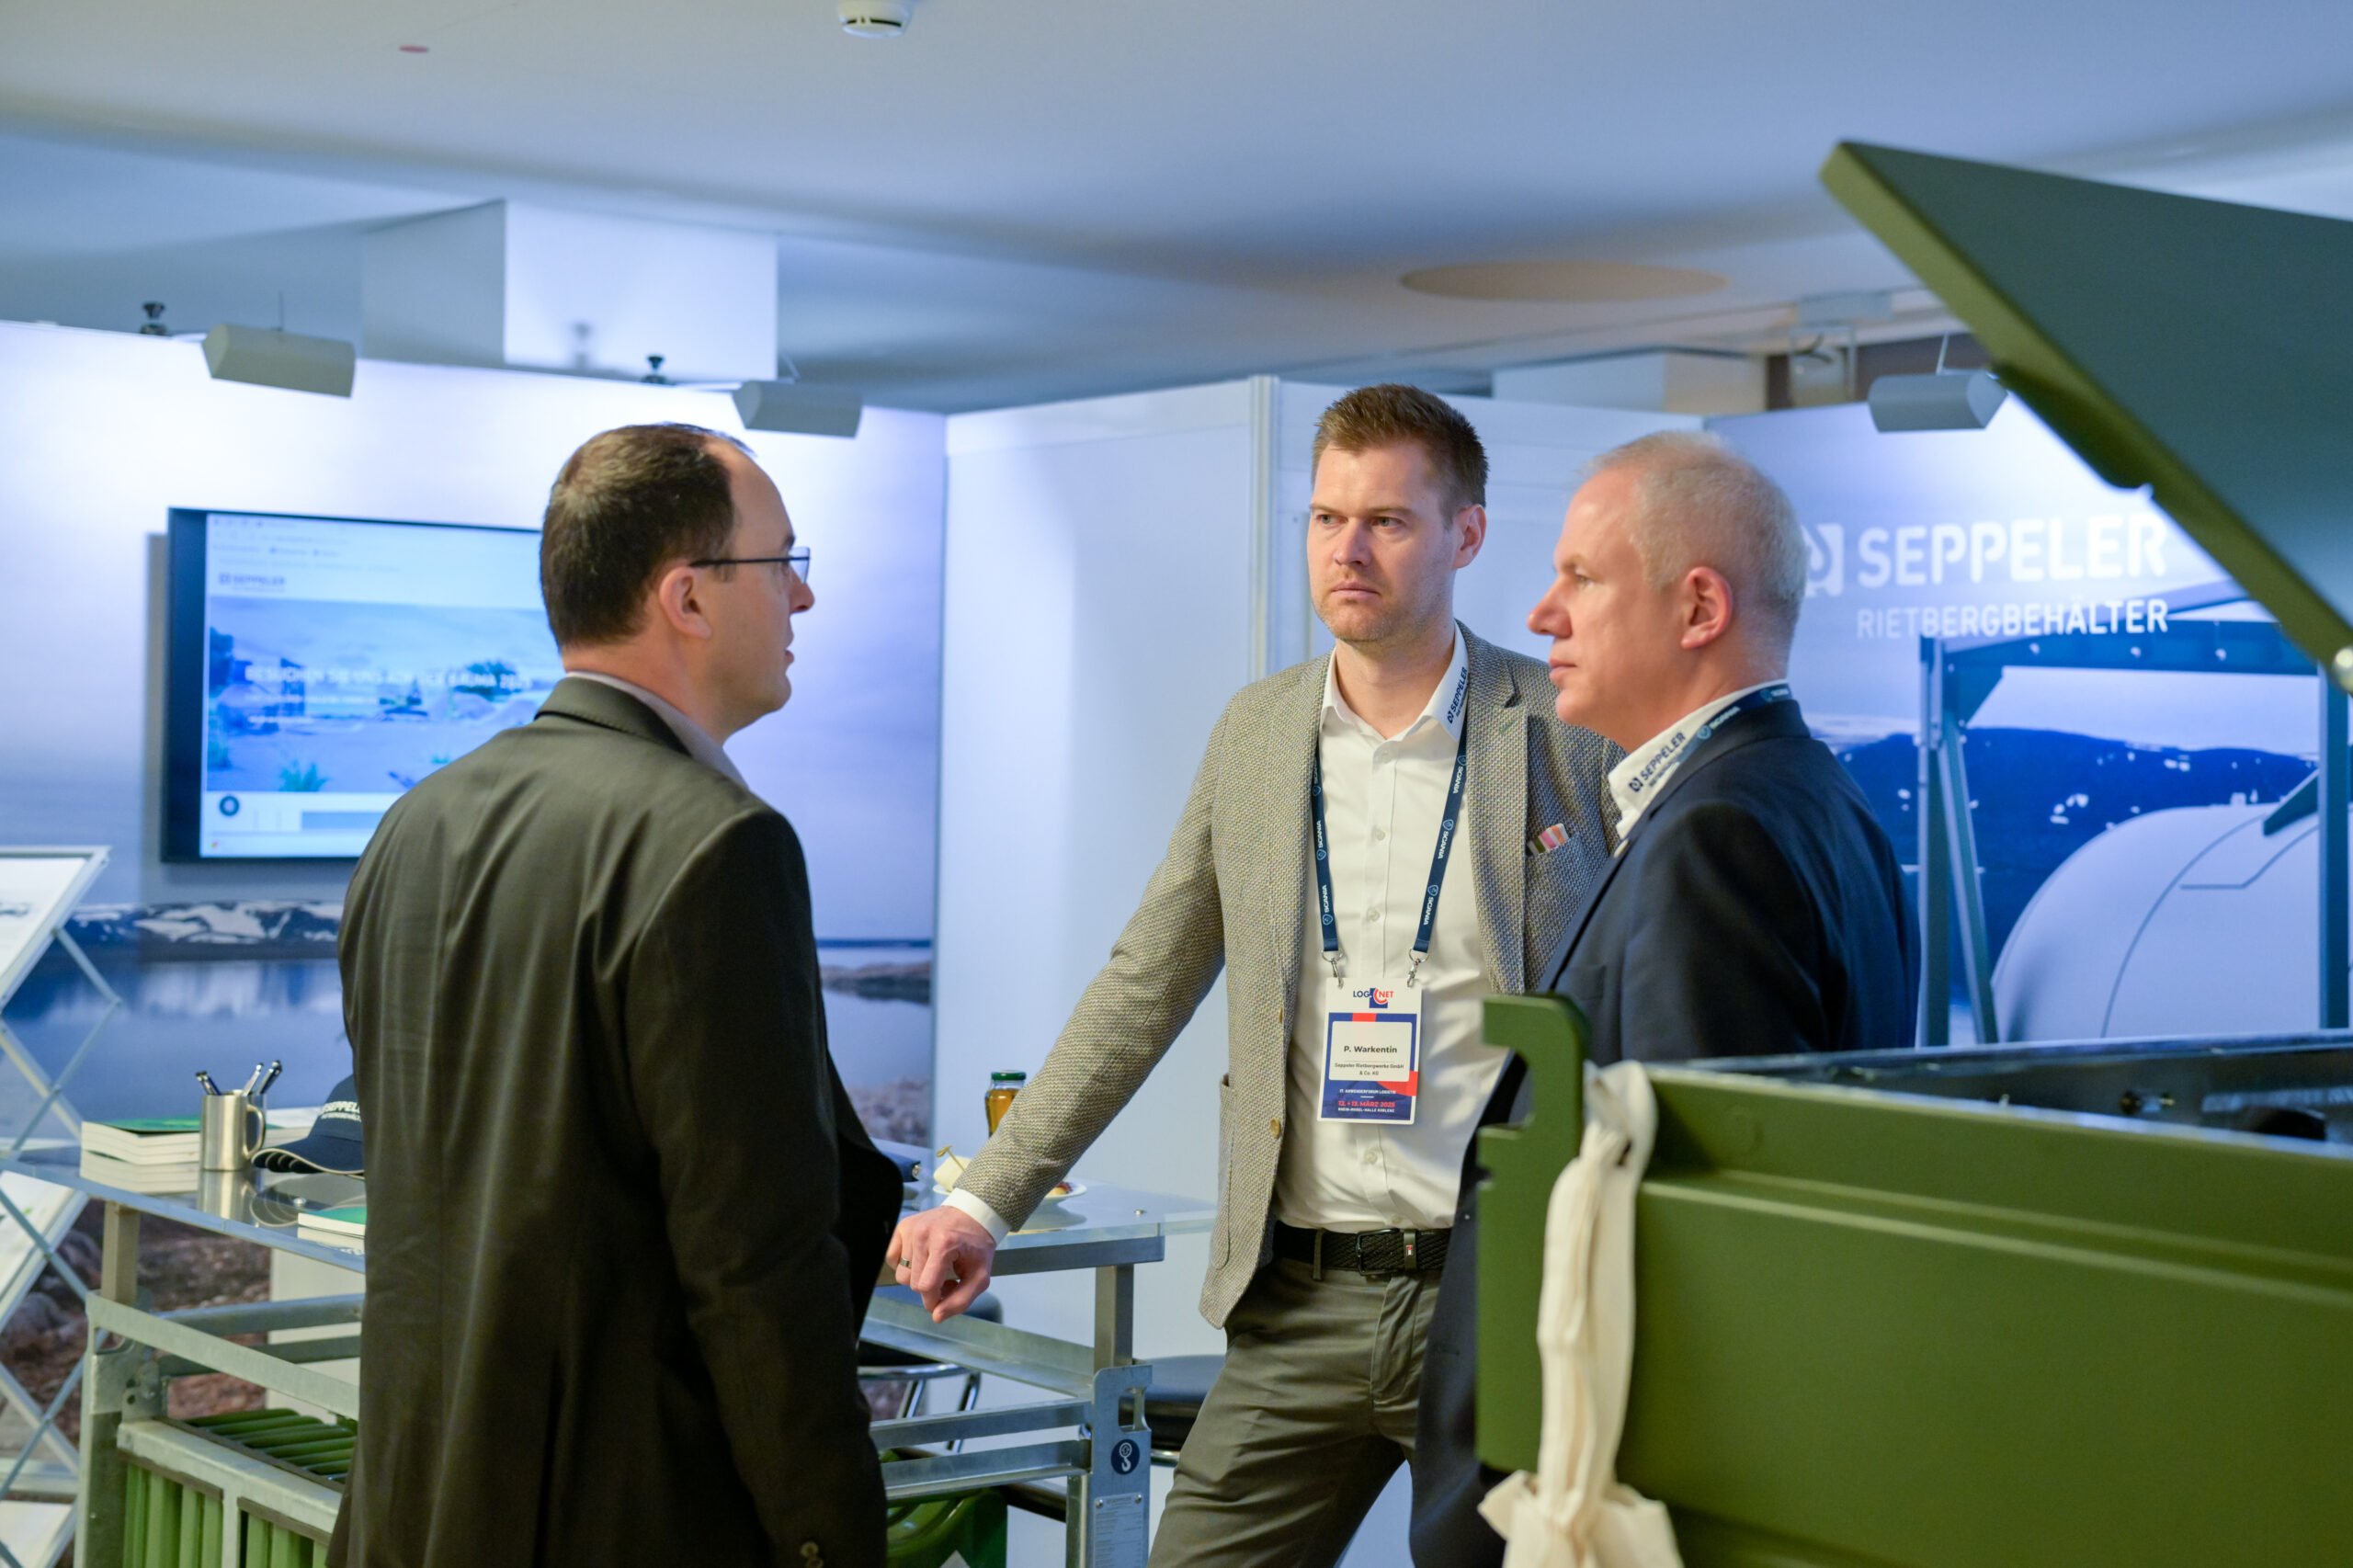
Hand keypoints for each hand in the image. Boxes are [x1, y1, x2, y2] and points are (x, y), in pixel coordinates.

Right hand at [886, 1207, 996, 1322]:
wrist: (973, 1215)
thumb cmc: (977, 1246)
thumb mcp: (979, 1276)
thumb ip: (961, 1300)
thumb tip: (936, 1317)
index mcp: (944, 1244)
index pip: (925, 1287)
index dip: (934, 1299)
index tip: (946, 1294)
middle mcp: (922, 1234)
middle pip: (912, 1283)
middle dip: (929, 1288)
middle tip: (945, 1276)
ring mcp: (910, 1229)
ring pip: (901, 1274)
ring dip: (917, 1276)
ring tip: (935, 1266)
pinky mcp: (902, 1227)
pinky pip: (892, 1259)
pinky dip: (905, 1264)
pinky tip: (922, 1258)